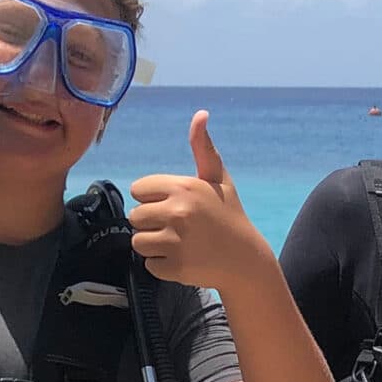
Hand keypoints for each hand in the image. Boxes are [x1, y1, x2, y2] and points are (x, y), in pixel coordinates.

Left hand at [130, 110, 273, 292]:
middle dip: (151, 223)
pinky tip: (183, 259)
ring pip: (138, 241)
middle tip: (176, 227)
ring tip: (178, 243)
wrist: (246, 259)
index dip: (152, 199)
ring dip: (154, 244)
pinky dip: (162, 265)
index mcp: (184, 187)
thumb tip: (200, 114)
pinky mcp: (175, 267)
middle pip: (135, 216)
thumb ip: (203, 148)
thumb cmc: (229, 215)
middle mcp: (178, 212)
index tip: (172, 206)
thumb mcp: (218, 179)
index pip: (138, 190)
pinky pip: (149, 264)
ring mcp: (176, 242)